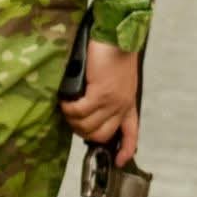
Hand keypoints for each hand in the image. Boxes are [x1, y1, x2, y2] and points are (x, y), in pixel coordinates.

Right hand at [60, 40, 140, 165]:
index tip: (117, 161)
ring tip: (65, 108)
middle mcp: (122, 107)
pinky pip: (79, 111)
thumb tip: (90, 105)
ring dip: (72, 120)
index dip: (125, 152)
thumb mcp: (118, 78)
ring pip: (87, 125)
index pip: (131, 136)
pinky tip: (65, 101)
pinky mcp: (100, 93)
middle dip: (83, 133)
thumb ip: (109, 94)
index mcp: (129, 104)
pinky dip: (69, 108)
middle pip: (101, 136)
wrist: (117, 36)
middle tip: (72, 120)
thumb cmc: (115, 51)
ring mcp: (112, 102)